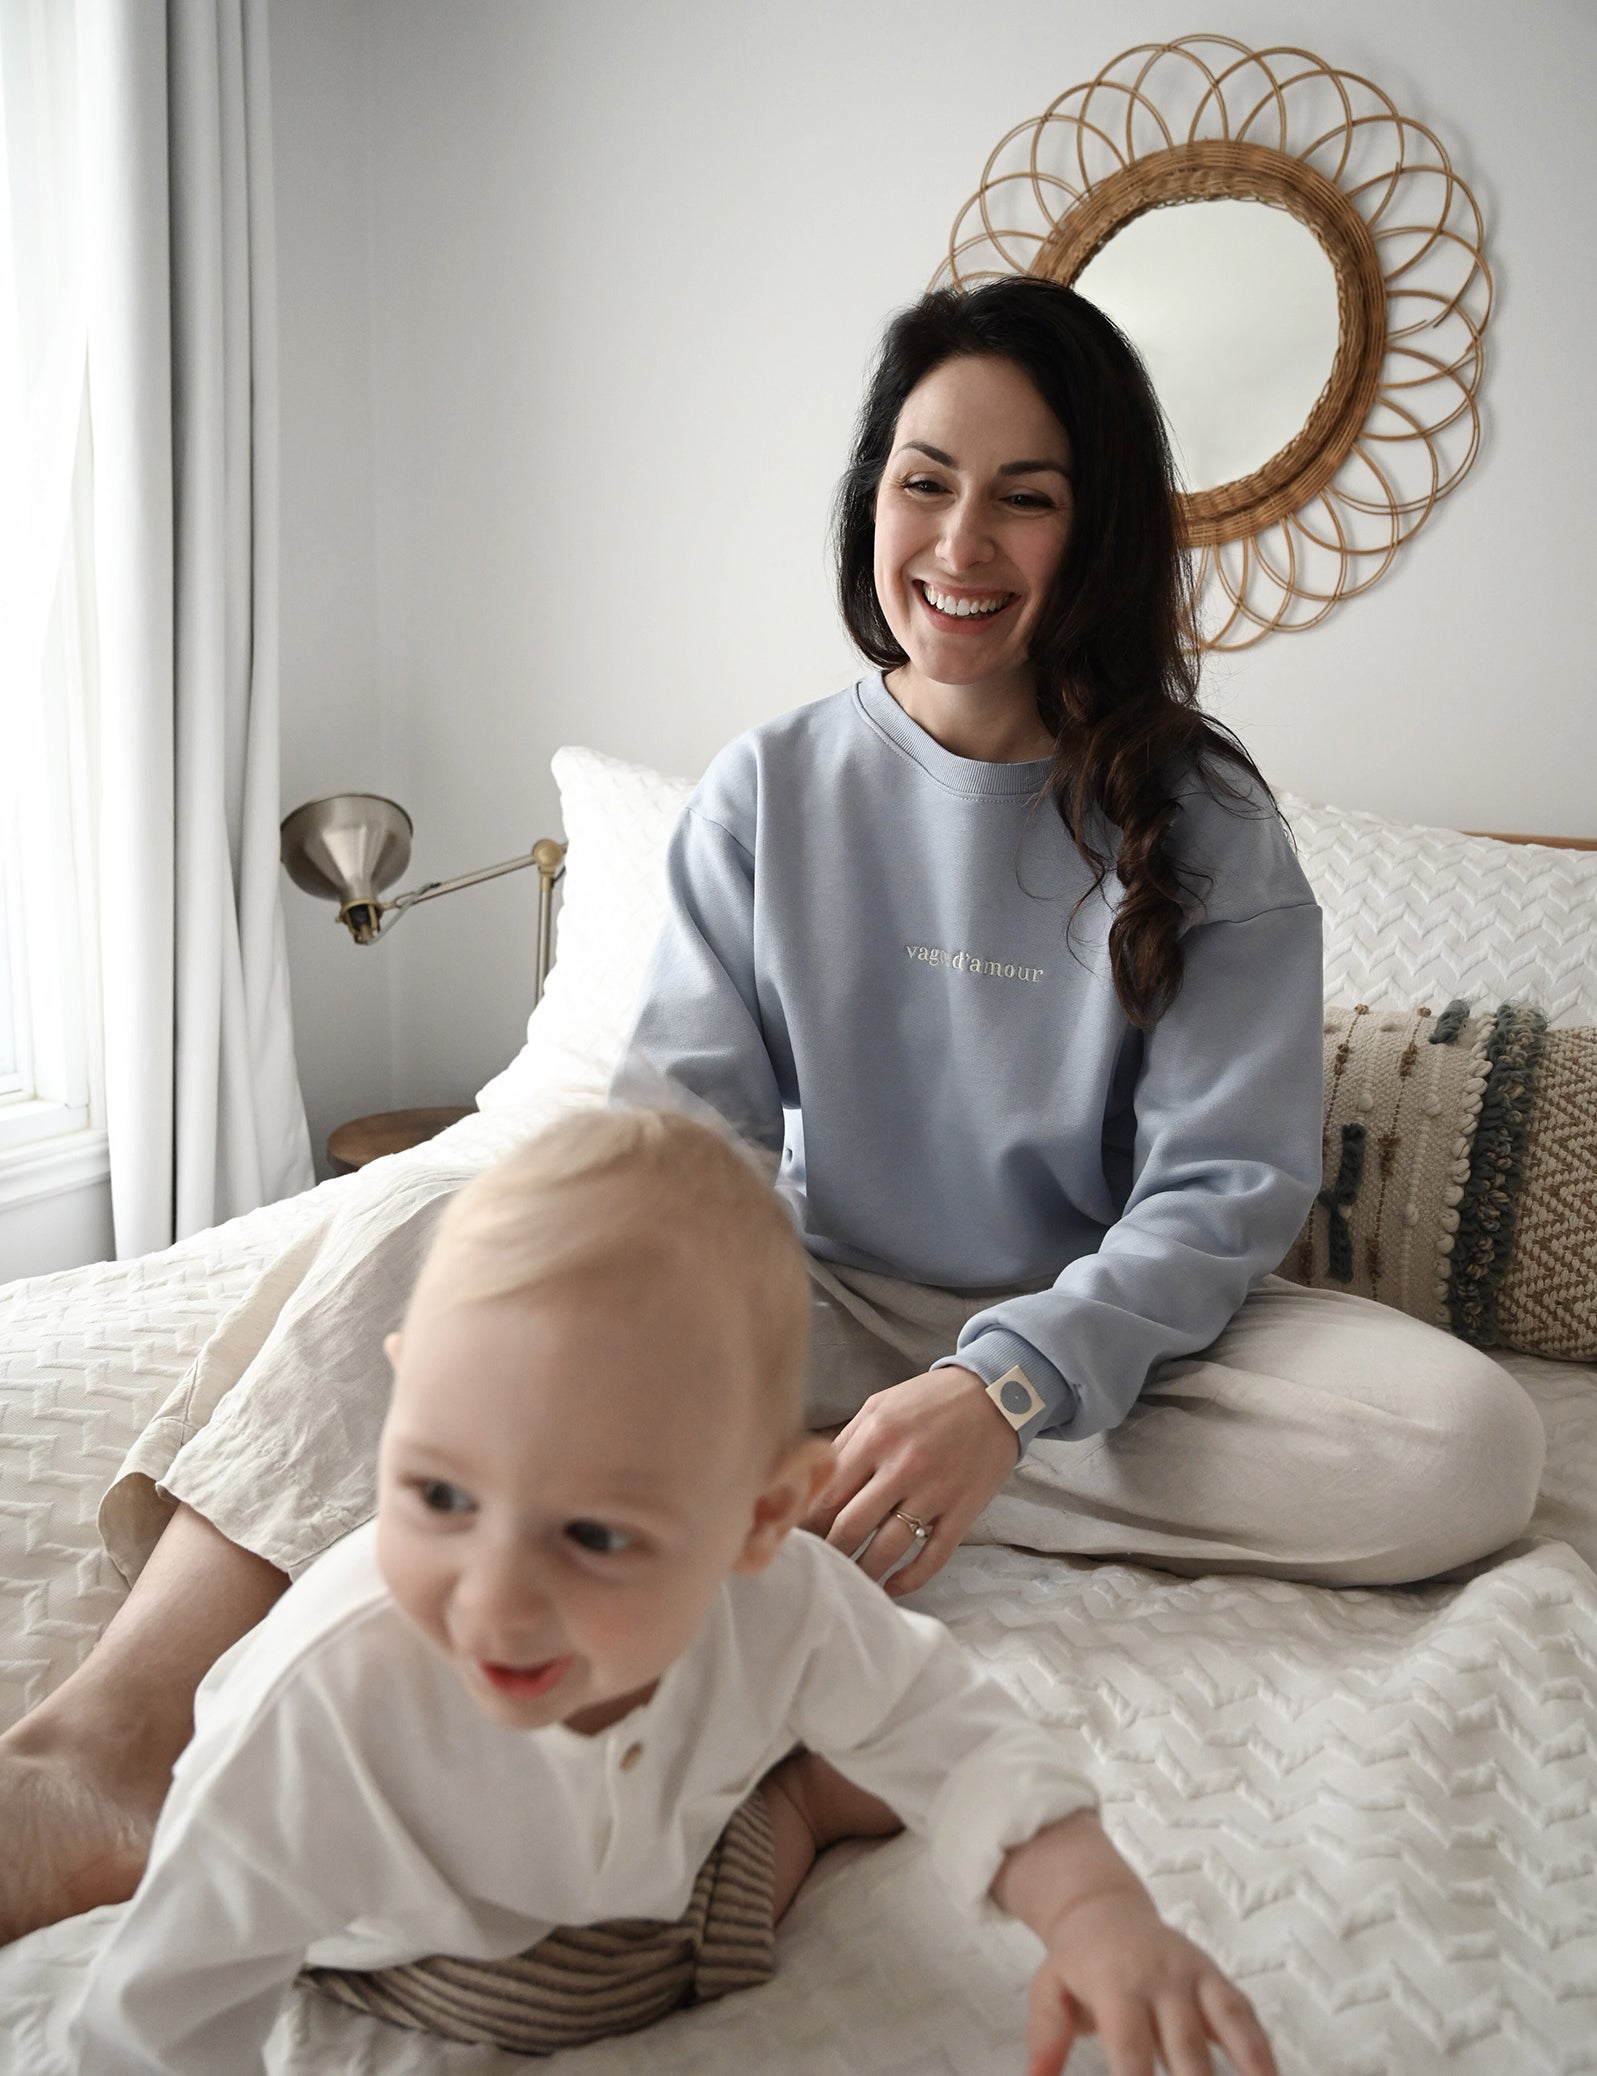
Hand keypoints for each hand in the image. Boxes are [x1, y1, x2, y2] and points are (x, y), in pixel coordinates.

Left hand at [801, 1366, 1017, 1596]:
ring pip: (888, 1549)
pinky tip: (893, 1587)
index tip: (800, 1537)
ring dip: (864, 1571)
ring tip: (850, 1581)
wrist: (996, 1395)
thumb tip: (814, 1483)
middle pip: (851, 1526)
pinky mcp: (963, 1511)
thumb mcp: (879, 1407)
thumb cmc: (929, 1401)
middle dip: (829, 1551)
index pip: (828, 1494)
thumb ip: (847, 1443)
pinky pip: (932, 1557)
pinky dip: (910, 1579)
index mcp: (876, 1437)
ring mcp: (935, 1492)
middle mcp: (903, 1467)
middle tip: (818, 1563)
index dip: (807, 1523)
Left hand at [1025, 1892, 1275, 2075]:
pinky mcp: (1217, 1978)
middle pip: (1185, 2049)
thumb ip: (1046, 2040)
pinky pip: (1245, 2016)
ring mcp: (1194, 1975)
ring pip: (1227, 2026)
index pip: (1131, 2050)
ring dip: (1244, 2071)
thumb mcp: (1049, 1992)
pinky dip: (1262, 2052)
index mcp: (1116, 1985)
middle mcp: (1161, 1979)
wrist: (1104, 1908)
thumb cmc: (1077, 1963)